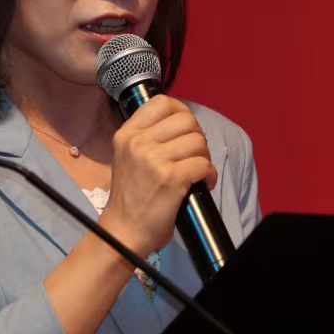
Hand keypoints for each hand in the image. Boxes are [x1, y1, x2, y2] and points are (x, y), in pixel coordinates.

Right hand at [99, 96, 217, 256]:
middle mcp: (138, 143)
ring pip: (198, 141)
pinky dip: (209, 175)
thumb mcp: (126, 156)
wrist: (123, 231)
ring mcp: (154, 160)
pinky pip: (204, 164)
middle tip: (194, 154)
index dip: (182, 112)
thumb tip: (181, 122)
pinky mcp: (171, 179)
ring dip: (204, 156)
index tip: (187, 128)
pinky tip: (202, 183)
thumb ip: (147, 137)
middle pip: (186, 120)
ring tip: (196, 171)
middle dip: (197, 136)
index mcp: (127, 134)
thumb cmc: (130, 197)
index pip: (162, 102)